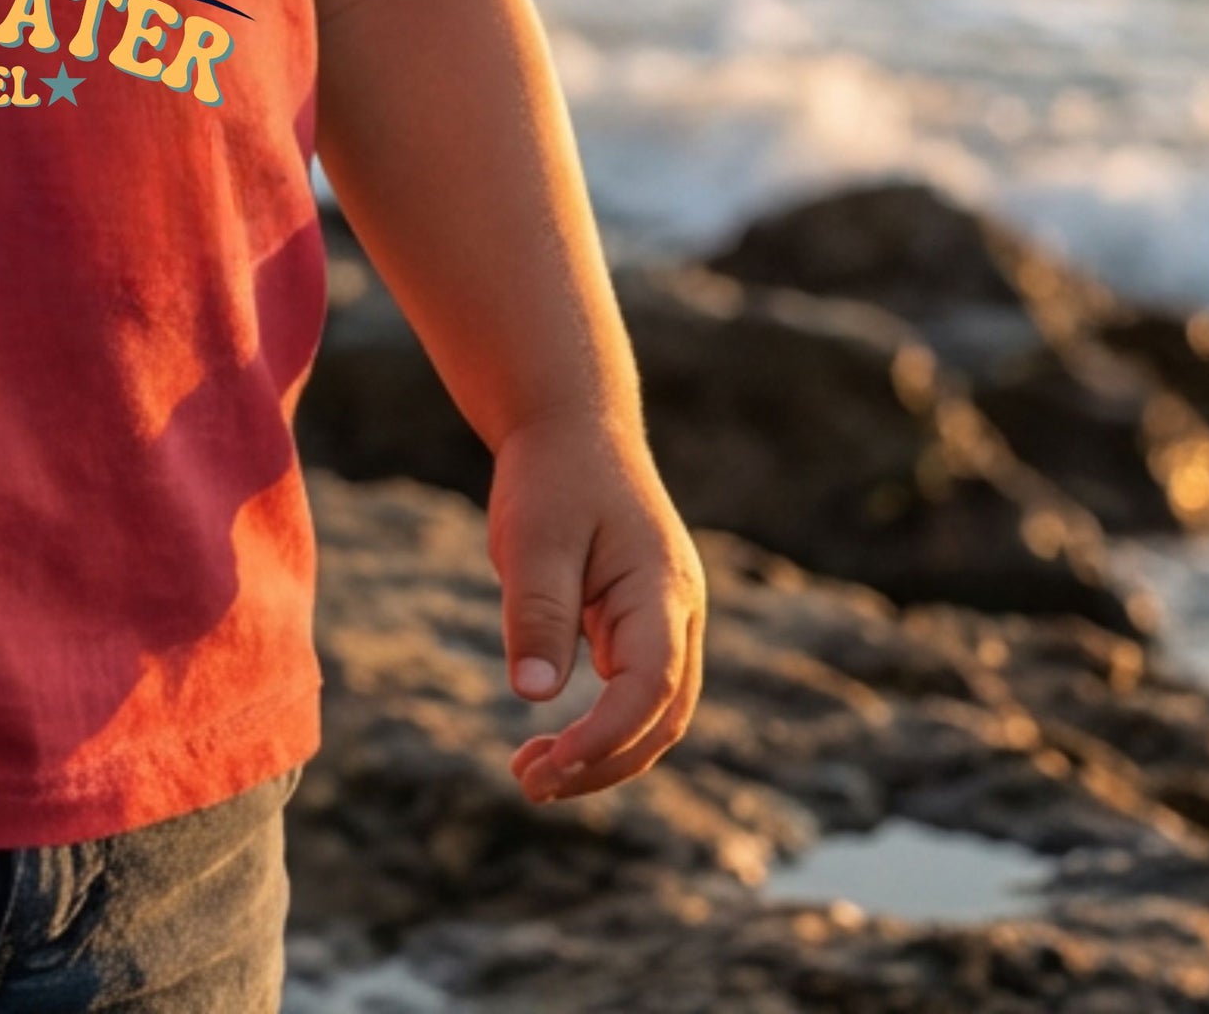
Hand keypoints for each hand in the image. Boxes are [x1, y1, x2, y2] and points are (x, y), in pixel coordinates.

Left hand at [487, 413, 706, 801]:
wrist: (571, 424)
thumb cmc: (552, 474)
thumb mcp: (534, 536)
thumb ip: (538, 612)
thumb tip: (532, 695)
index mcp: (661, 588)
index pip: (651, 686)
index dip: (606, 736)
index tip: (549, 764)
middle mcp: (678, 611)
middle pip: (663, 717)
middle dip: (604, 763)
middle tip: (530, 784)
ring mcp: (666, 619)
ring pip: (655, 713)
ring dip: (603, 754)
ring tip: (532, 773)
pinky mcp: (641, 624)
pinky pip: (635, 693)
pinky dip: (601, 728)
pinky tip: (553, 742)